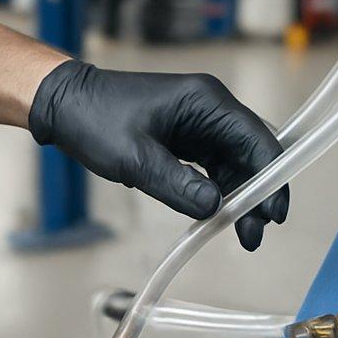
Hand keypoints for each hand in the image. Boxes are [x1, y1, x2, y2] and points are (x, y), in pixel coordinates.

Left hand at [28, 60, 289, 248]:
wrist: (64, 106)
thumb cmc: (95, 120)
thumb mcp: (133, 157)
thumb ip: (177, 184)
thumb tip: (216, 208)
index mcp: (206, 101)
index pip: (257, 139)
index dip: (271, 177)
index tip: (273, 214)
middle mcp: (210, 109)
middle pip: (252, 153)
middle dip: (258, 194)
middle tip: (254, 236)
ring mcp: (199, 124)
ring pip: (236, 164)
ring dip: (240, 198)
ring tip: (242, 236)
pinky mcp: (186, 139)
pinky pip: (214, 167)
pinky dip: (219, 193)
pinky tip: (219, 218)